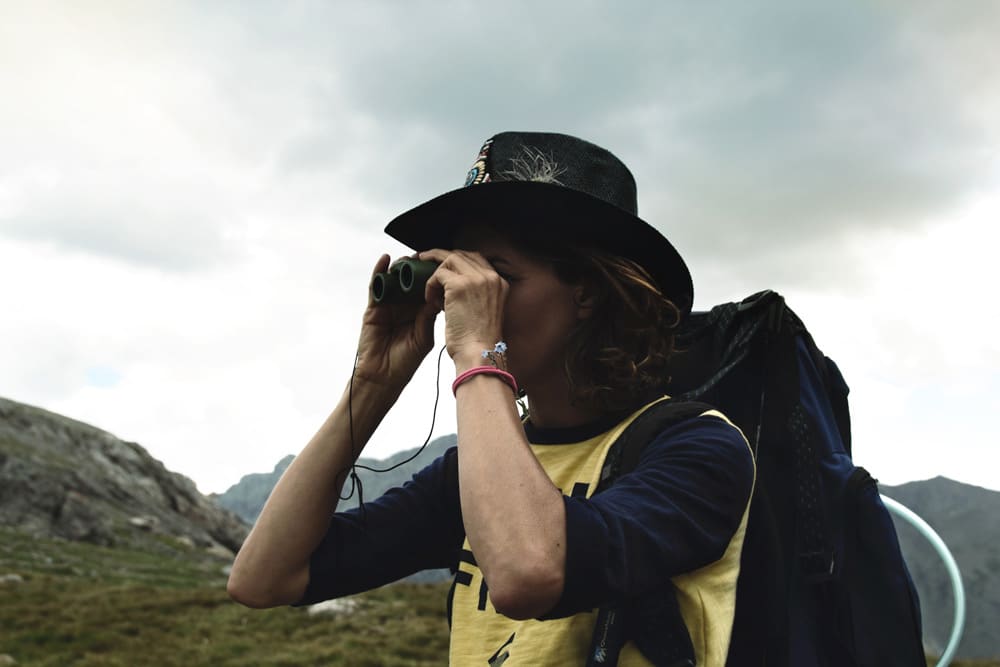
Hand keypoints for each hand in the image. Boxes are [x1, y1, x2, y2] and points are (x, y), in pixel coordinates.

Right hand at [353, 254, 438, 391]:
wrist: (383, 377)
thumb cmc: (405, 362)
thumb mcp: (423, 338)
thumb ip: (428, 318)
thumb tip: (436, 297)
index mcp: (420, 313)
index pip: (428, 290)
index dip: (435, 278)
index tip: (444, 266)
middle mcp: (405, 307)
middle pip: (411, 281)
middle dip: (418, 268)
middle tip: (427, 256)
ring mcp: (389, 306)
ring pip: (394, 280)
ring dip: (401, 267)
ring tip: (409, 257)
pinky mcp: (374, 308)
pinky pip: (376, 286)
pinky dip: (379, 271)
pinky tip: (385, 260)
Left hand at [419, 249, 506, 370]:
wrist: (479, 353)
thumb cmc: (479, 340)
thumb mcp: (486, 311)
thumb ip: (476, 294)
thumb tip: (452, 286)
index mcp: (499, 283)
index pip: (477, 259)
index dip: (457, 261)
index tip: (444, 267)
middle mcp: (490, 277)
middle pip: (462, 254)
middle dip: (441, 258)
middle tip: (425, 261)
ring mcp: (476, 279)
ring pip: (449, 260)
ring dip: (435, 272)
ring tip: (429, 289)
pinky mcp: (459, 286)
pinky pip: (438, 275)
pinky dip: (430, 285)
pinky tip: (430, 300)